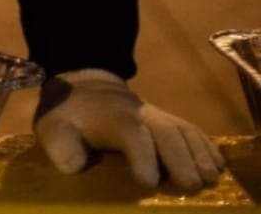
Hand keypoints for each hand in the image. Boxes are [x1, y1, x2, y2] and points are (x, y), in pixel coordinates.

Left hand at [34, 68, 224, 190]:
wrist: (82, 83)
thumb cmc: (68, 114)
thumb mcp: (52, 127)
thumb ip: (60, 146)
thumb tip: (74, 166)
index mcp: (111, 118)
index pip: (131, 135)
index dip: (142, 157)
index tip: (147, 181)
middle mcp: (139, 114)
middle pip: (165, 131)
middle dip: (180, 158)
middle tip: (190, 186)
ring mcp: (156, 114)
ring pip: (182, 129)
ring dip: (199, 153)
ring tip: (210, 178)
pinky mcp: (166, 118)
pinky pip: (191, 128)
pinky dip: (206, 145)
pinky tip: (217, 164)